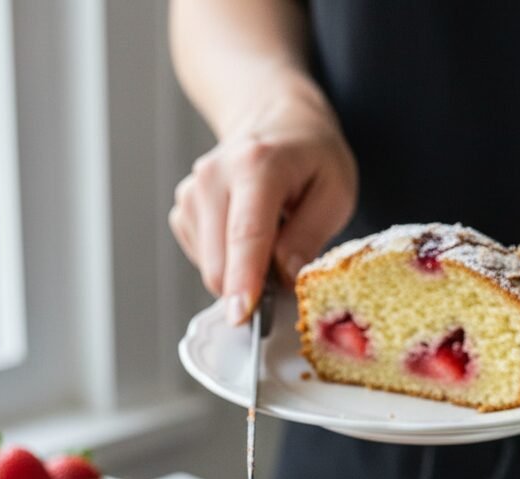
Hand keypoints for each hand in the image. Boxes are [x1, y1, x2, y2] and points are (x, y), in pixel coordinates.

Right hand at [169, 87, 356, 323]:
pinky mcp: (184, 211)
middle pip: (220, 263)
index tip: (242, 315)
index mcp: (256, 165)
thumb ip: (311, 235)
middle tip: (284, 270)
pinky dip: (229, 263)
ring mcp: (192, 193)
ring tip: (269, 237)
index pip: (246, 233)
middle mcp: (214, 177)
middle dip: (251, 286)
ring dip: (242, 273)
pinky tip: (246, 237)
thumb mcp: (336, 191)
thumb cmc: (310, 156)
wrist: (273, 122)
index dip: (244, 280)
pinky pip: (204, 261)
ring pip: (210, 269)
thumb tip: (285, 276)